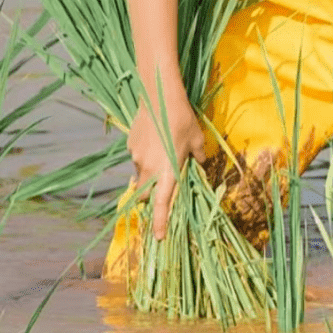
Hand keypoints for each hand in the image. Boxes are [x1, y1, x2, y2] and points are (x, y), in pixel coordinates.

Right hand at [126, 85, 205, 240]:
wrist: (159, 95)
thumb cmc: (183, 118)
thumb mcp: (197, 139)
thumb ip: (199, 156)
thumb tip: (202, 163)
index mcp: (167, 171)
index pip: (162, 204)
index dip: (160, 222)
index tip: (158, 237)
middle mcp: (149, 169)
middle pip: (146, 194)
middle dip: (151, 197)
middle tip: (161, 189)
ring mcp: (136, 157)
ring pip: (141, 174)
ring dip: (150, 173)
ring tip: (162, 152)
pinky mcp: (130, 145)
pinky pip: (137, 158)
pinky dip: (145, 156)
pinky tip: (154, 138)